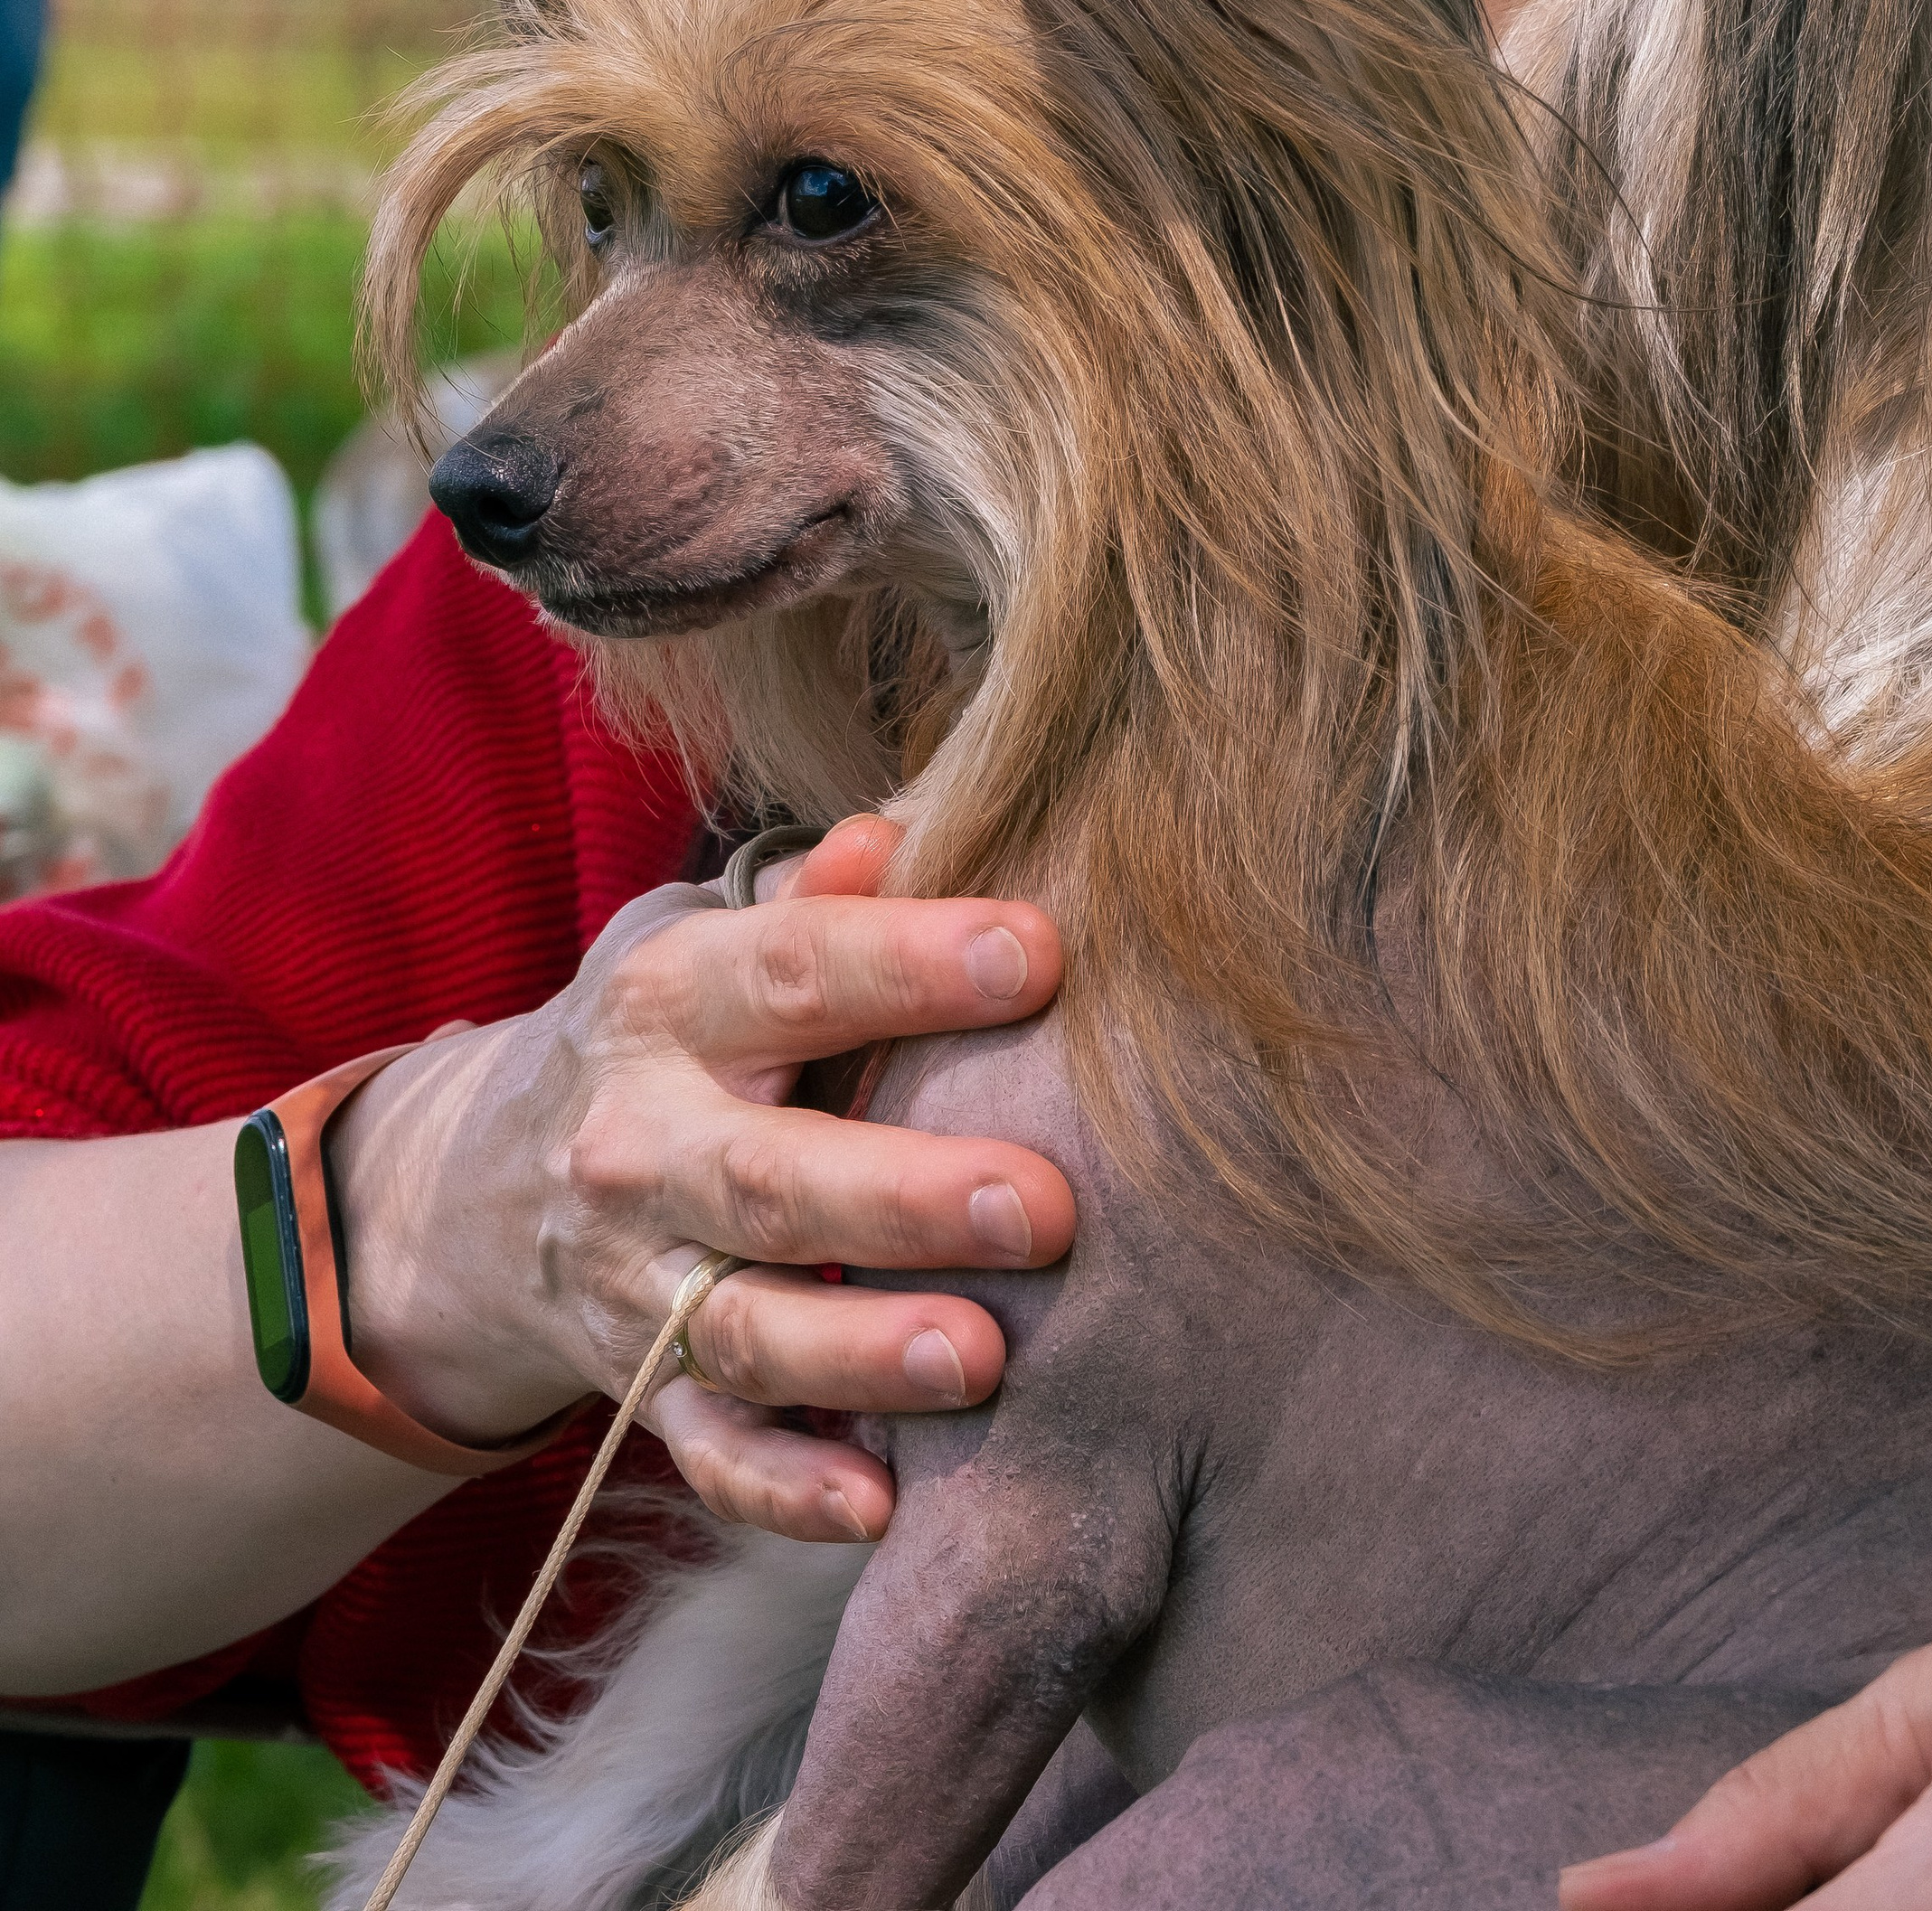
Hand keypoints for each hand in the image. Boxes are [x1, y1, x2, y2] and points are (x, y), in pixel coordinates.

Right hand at [332, 815, 1072, 1540]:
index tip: (1038, 953)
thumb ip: (807, 896)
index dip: (909, 960)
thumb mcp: (701, 940)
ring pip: (748, 1330)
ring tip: (986, 1358)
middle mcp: (638, 1145)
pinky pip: (711, 1455)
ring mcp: (637, 1283)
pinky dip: (787, 1489)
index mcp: (665, 1003)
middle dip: (904, 1196)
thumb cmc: (663, 1035)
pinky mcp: (644, 1391)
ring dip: (865, 1352)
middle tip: (1045, 1205)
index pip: (791, 972)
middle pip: (767, 1175)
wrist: (476, 1187)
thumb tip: (894, 834)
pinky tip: (880, 1507)